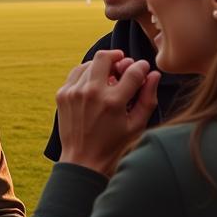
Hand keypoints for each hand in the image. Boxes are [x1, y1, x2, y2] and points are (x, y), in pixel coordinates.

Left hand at [57, 50, 159, 175]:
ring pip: (90, 63)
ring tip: (109, 77)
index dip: (142, 67)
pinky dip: (87, 73)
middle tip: (123, 64)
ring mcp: (74, 92)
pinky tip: (94, 83)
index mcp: (113, 102)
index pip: (133, 71)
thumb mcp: (137, 124)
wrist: (82, 159)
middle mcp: (92, 93)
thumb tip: (153, 74)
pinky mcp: (63, 94)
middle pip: (105, 57)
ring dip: (102, 66)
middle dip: (118, 57)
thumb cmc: (114, 144)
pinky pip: (76, 73)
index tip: (143, 68)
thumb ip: (148, 98)